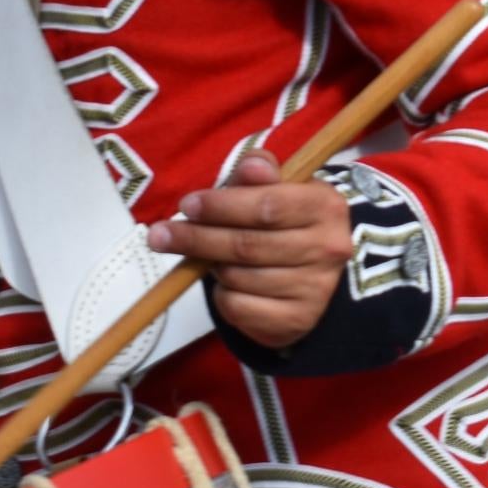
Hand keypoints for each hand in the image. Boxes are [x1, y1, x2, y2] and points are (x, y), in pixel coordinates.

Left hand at [147, 153, 350, 348]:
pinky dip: (222, 294)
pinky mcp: (296, 321)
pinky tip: (227, 282)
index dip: (221, 206)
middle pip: (247, 245)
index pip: (267, 206)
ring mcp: (314, 289)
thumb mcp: (280, 189)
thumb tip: (250, 166)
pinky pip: (238, 307)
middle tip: (160, 235)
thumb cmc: (288, 222)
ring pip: (238, 277)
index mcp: (325, 206)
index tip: (187, 205)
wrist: (315, 276)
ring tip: (207, 255)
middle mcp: (327, 249)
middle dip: (197, 238)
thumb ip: (259, 174)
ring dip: (212, 265)